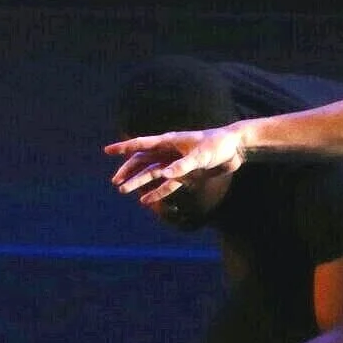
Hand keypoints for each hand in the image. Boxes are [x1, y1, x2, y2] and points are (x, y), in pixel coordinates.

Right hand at [106, 126, 244, 206]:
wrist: (235, 150)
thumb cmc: (218, 145)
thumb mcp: (201, 155)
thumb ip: (183, 165)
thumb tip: (164, 175)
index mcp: (169, 141)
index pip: (142, 144)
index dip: (124, 147)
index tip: (107, 150)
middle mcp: (169, 152)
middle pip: (143, 161)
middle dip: (128, 171)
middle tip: (115, 182)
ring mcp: (176, 164)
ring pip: (152, 173)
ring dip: (138, 182)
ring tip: (124, 191)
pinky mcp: (186, 175)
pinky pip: (167, 185)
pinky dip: (157, 192)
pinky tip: (146, 200)